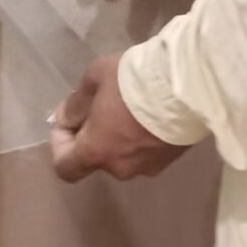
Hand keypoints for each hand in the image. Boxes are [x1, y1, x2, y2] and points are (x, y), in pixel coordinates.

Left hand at [50, 55, 188, 183]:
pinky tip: (151, 113)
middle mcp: (120, 167)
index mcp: (96, 151)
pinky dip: (142, 137)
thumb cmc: (132, 81)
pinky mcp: (171, 159)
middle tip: (101, 103)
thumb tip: (66, 119)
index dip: (60, 145)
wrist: (185, 85)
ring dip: (119, 136)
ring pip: (123, 154)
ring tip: (130, 106)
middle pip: (97, 157)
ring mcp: (148, 166)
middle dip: (93, 134)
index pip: (65, 167)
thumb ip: (75, 104)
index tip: (69, 120)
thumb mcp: (94, 79)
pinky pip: (146, 151)